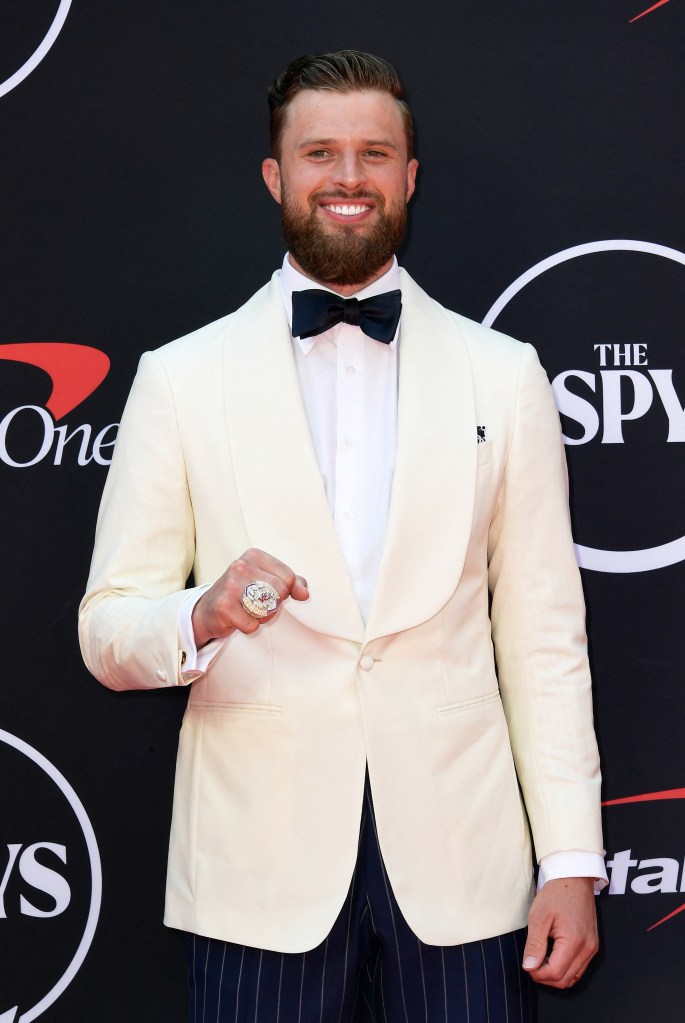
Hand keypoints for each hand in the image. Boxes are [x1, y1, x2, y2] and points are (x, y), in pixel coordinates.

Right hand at [192, 548, 308, 646]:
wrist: (207, 610)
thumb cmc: (242, 594)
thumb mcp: (267, 580)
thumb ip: (291, 583)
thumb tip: (304, 593)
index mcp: (254, 556)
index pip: (289, 577)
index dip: (284, 592)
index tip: (268, 592)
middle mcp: (241, 566)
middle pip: (280, 592)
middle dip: (273, 605)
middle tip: (257, 604)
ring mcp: (230, 585)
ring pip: (268, 610)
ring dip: (261, 617)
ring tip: (246, 610)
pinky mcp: (223, 606)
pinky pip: (252, 625)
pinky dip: (248, 627)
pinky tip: (236, 619)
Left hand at [522, 877, 597, 987]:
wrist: (574, 879)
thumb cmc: (556, 893)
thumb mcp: (538, 916)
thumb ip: (534, 944)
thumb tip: (529, 967)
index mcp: (574, 941)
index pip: (555, 973)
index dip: (537, 973)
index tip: (527, 963)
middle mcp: (587, 948)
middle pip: (565, 980)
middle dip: (545, 977)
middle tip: (532, 962)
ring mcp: (592, 948)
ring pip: (573, 978)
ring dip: (555, 975)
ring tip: (541, 959)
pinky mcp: (592, 945)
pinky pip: (579, 969)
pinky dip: (565, 969)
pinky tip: (553, 957)